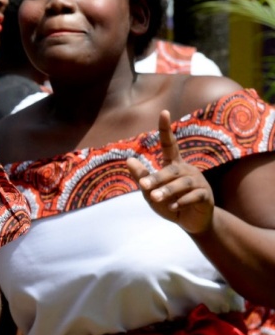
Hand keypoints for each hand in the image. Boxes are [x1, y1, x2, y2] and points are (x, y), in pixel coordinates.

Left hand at [125, 110, 213, 234]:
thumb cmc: (169, 203)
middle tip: (143, 186)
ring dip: (168, 190)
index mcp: (174, 166)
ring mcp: (199, 182)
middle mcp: (187, 170)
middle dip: (157, 178)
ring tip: (155, 198)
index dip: (166, 129)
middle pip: (172, 170)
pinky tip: (172, 207)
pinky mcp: (206, 196)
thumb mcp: (151, 192)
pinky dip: (181, 201)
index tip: (164, 112)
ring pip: (183, 183)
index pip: (169, 144)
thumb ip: (142, 176)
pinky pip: (194, 196)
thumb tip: (128, 159)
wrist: (191, 222)